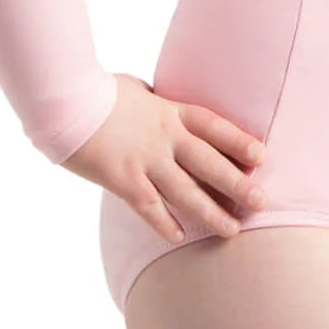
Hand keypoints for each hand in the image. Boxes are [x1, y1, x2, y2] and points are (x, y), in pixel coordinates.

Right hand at [60, 72, 268, 242]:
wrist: (66, 101)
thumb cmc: (98, 91)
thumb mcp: (137, 90)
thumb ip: (153, 101)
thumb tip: (157, 100)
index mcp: (170, 111)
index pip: (214, 127)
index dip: (239, 141)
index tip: (262, 156)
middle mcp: (164, 137)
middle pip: (209, 163)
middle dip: (237, 184)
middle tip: (262, 202)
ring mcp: (145, 160)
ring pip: (185, 192)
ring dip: (210, 213)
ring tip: (232, 231)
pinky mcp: (122, 179)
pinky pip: (149, 207)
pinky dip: (164, 224)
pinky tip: (180, 238)